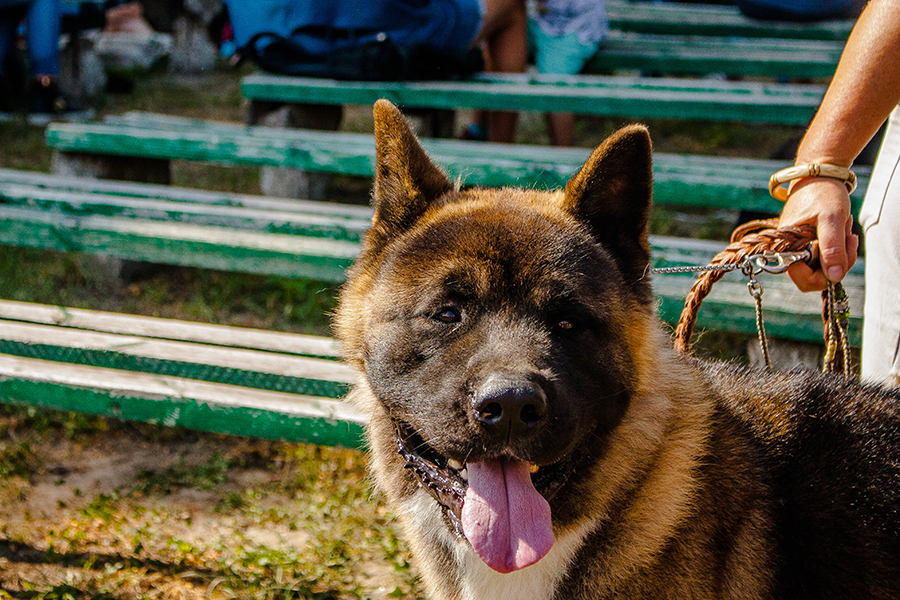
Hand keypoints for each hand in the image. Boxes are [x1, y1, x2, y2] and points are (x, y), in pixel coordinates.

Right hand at [777, 177, 858, 291]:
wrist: (819, 173)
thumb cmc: (823, 192)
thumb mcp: (832, 219)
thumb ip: (832, 249)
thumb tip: (834, 277)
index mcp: (787, 246)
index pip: (804, 279)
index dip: (825, 277)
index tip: (841, 260)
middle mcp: (788, 249)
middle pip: (813, 275)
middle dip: (836, 263)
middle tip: (850, 240)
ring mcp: (797, 246)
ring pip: (820, 266)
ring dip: (839, 252)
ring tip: (845, 230)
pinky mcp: (805, 241)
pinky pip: (822, 254)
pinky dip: (836, 246)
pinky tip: (841, 229)